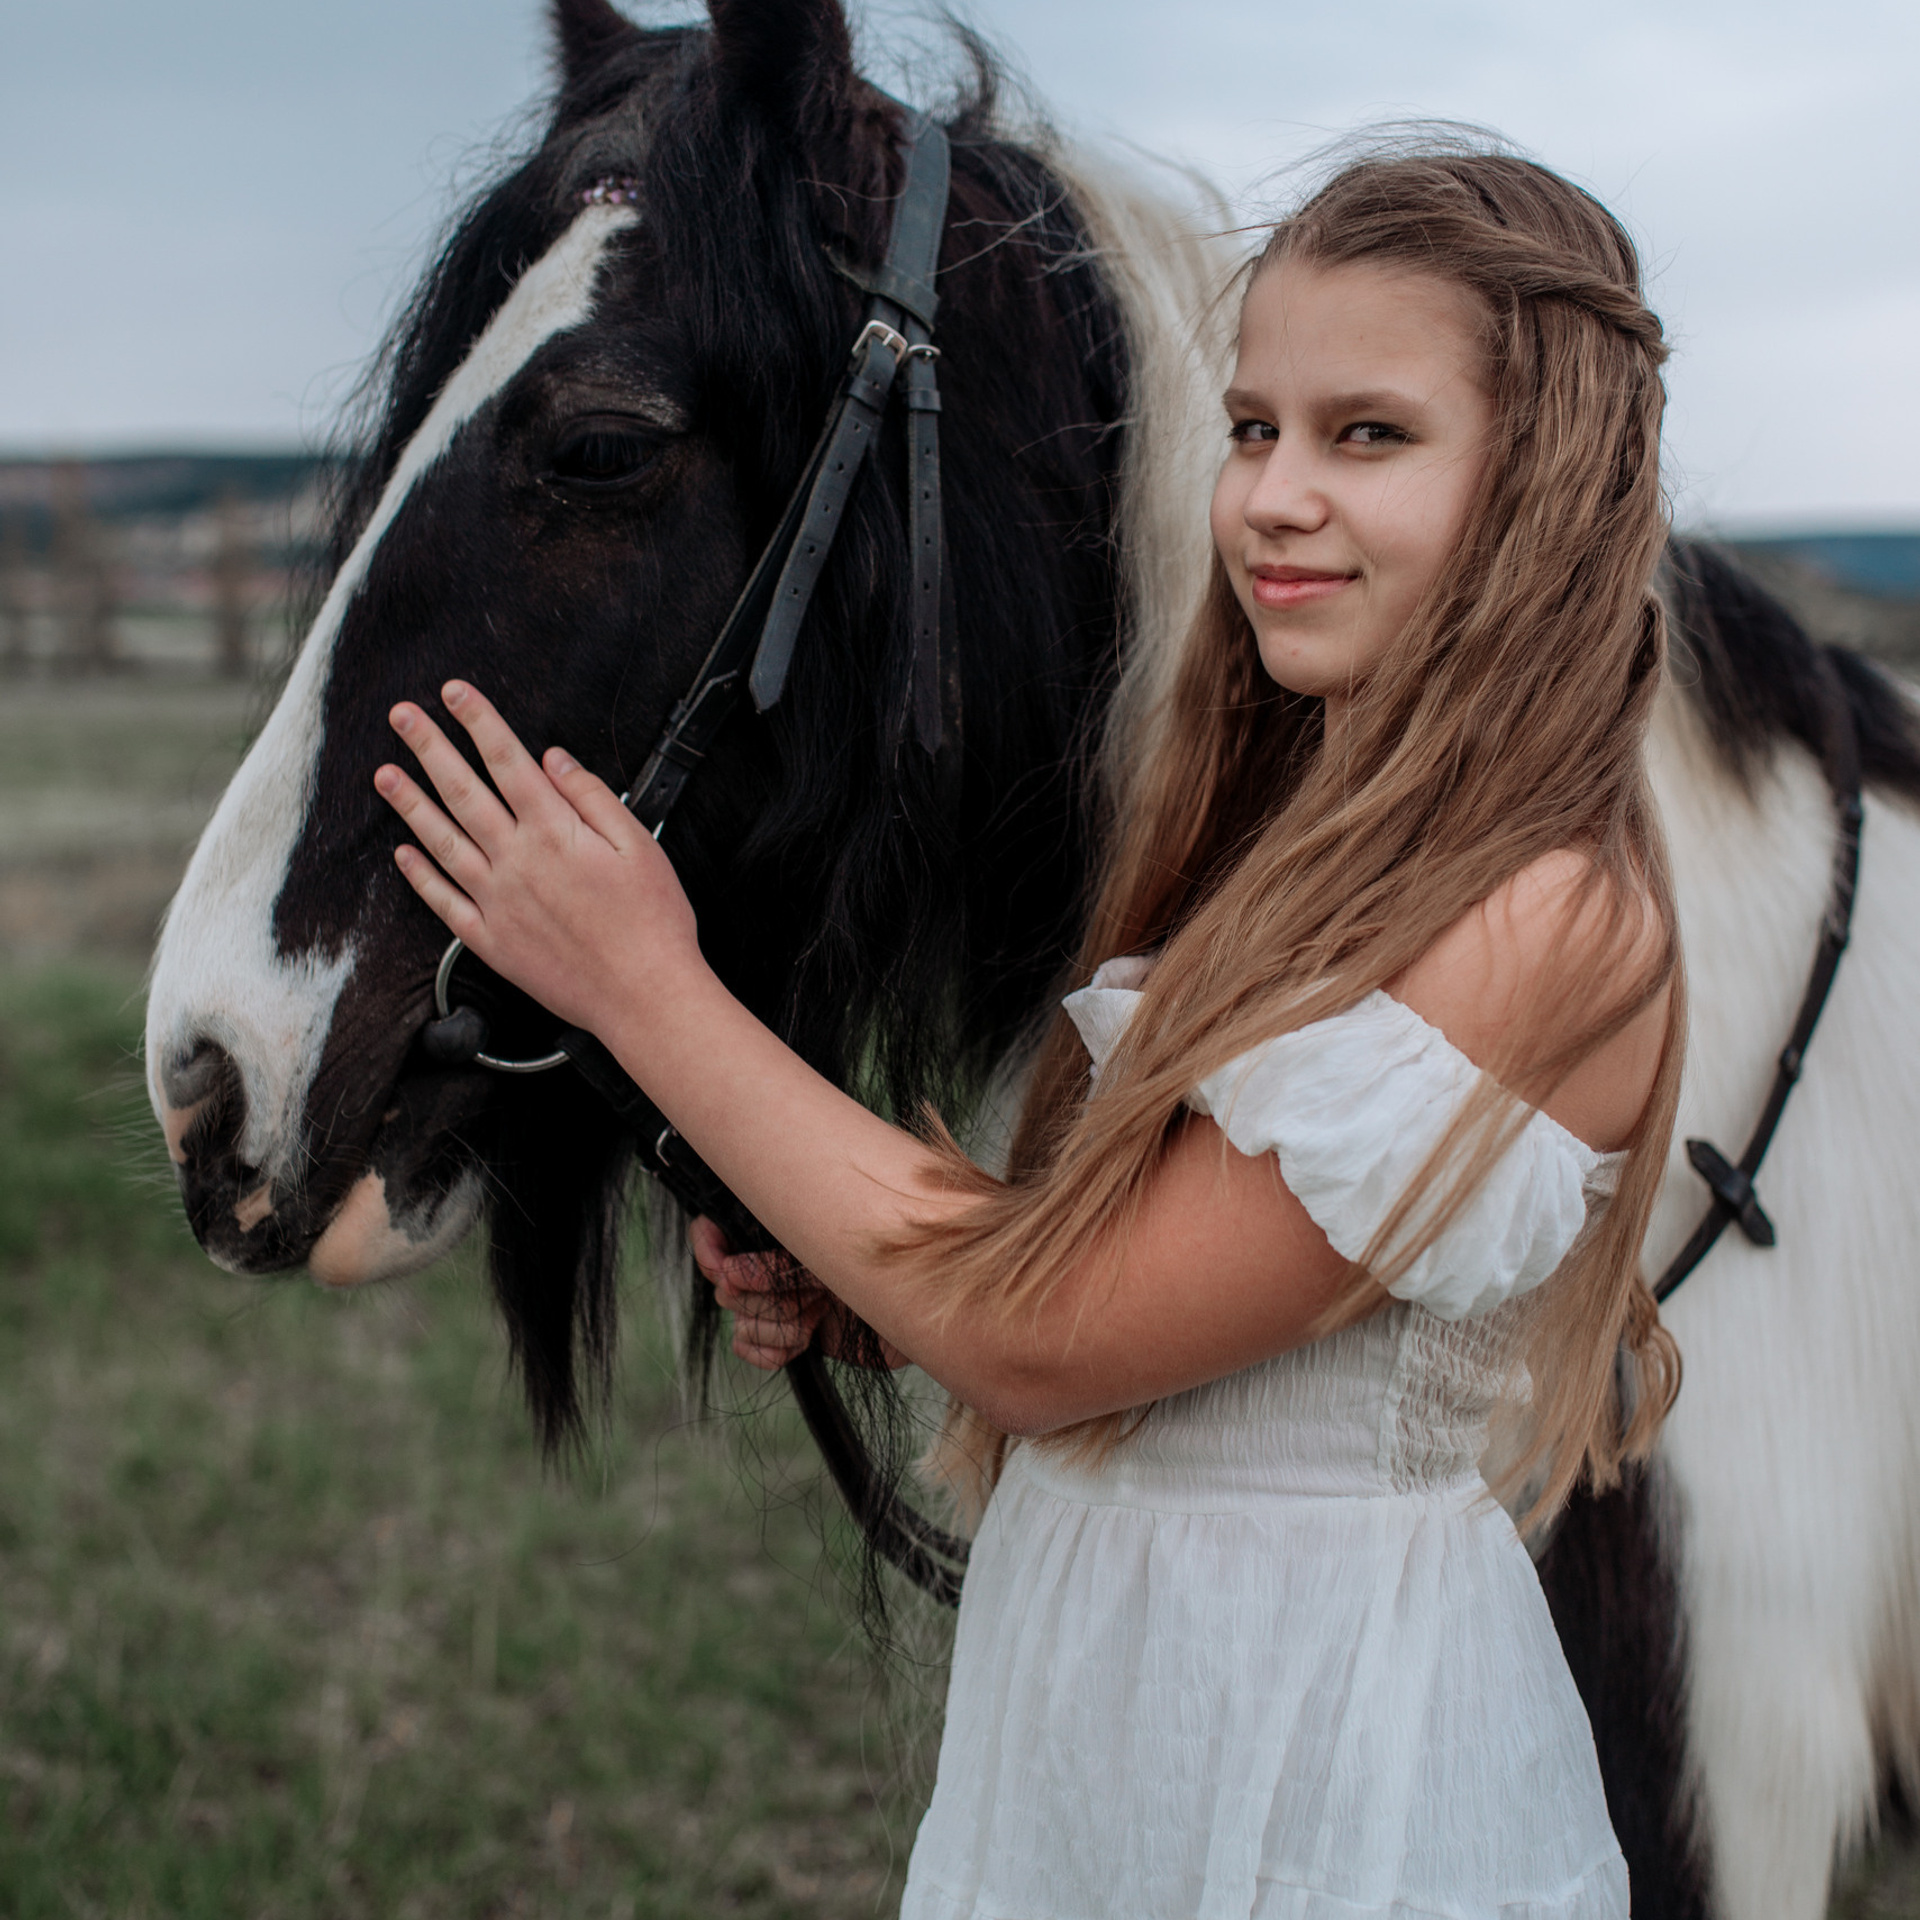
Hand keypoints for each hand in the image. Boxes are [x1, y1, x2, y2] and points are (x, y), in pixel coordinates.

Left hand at [373, 680, 702, 1034]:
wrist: (643, 995)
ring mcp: (498, 902)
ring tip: (384, 775)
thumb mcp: (640, 845)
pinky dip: (420, 876)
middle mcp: (517, 861)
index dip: (478, 721)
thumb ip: (592, 797)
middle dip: (429, 747)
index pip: (507, 761)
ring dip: (410, 805)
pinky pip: (444, 902)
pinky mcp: (491, 940)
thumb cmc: (653, 922)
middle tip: (402, 715)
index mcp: (555, 832)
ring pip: (442, 842)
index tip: (454, 693)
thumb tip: (554, 759)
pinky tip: (404, 855)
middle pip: (463, 791)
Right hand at [690, 1217, 907, 1371]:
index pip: (714, 1231)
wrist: (920, 1311)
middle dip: (765, 1296)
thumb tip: (726, 1274)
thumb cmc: (884, 1267)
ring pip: (740, 1320)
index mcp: (780, 1230)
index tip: (721, 1262)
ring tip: (816, 1316)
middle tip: (811, 1294)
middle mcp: (771, 1265)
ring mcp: (778, 1301)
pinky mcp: (786, 1336)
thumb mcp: (833, 1254)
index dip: (707, 1246)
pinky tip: (802, 1343)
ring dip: (779, 1325)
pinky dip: (772, 1350)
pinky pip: (747, 1347)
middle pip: (726, 1287)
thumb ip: (778, 1261)